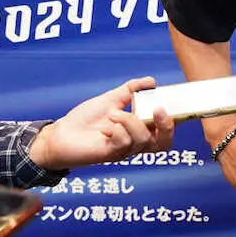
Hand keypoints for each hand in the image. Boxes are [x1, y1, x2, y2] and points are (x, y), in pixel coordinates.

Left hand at [29, 77, 175, 170]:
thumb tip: (151, 81)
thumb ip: (131, 90)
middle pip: (164, 143)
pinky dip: (116, 129)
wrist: (60, 134)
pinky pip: (124, 142)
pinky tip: (105, 127)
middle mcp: (135, 143)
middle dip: (166, 126)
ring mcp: (124, 151)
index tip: (170, 103)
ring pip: (142, 139)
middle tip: (159, 110)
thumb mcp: (111, 99)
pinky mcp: (111, 155)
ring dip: (129, 121)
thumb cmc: (85, 120)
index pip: (165, 131)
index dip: (174, 121)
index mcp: (138, 130)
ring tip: (112, 114)